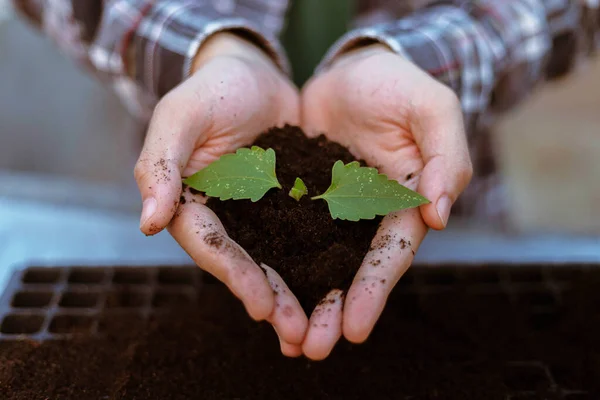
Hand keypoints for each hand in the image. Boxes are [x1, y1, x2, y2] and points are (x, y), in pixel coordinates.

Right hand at [133, 32, 306, 355]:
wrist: (255, 73)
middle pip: (246, 264)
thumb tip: (147, 223)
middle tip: (297, 335)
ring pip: (278, 258)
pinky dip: (319, 259)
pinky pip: (307, 234)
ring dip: (296, 292)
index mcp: (193, 203)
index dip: (236, 276)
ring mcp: (261, 213)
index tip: (263, 306)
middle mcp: (227, 216)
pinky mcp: (292, 203)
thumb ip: (161, 165)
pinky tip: (342, 282)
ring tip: (320, 326)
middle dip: (271, 299)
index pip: (212, 246)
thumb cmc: (212, 90)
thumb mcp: (181, 116)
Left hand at [300, 44, 471, 358]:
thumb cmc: (398, 85)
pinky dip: (276, 262)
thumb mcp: (432, 108)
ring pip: (316, 262)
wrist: (351, 69)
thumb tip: (440, 215)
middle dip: (335, 310)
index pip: (391, 254)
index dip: (374, 290)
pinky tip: (257, 289)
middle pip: (351, 271)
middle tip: (312, 350)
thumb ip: (446, 157)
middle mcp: (367, 216)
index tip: (354, 327)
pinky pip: (285, 233)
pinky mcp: (299, 198)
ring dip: (303, 300)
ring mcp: (331, 210)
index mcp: (405, 203)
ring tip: (285, 339)